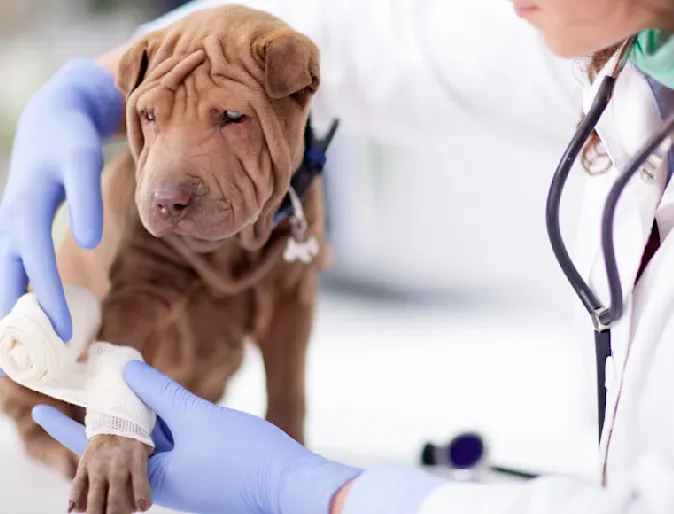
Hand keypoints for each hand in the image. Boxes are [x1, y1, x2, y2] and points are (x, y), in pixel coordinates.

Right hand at [0, 59, 120, 343]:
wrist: (54, 116)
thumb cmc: (72, 138)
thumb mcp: (80, 158)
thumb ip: (85, 197)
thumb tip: (87, 240)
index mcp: (27, 204)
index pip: (35, 258)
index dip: (49, 295)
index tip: (65, 334)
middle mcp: (12, 216)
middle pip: (9, 273)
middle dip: (17, 316)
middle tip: (27, 361)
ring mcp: (11, 220)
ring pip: (3, 271)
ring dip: (7, 308)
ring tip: (10, 355)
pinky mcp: (18, 224)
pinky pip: (11, 263)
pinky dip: (13, 290)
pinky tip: (19, 318)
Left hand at [33, 361, 361, 513]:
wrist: (289, 482)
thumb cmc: (243, 456)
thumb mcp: (198, 418)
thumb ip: (161, 394)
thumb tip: (126, 371)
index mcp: (154, 477)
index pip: (99, 447)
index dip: (67, 424)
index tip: (38, 408)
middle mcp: (164, 482)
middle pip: (125, 444)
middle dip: (107, 415)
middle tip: (88, 389)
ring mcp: (185, 478)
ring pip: (153, 441)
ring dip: (139, 415)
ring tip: (124, 389)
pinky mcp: (205, 471)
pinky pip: (174, 444)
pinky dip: (165, 422)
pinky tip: (166, 402)